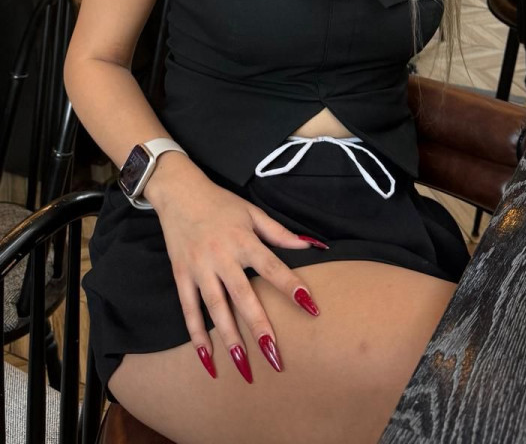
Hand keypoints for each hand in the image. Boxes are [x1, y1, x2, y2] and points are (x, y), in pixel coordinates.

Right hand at [148, 157, 326, 383]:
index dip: (291, 286)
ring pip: (216, 308)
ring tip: (243, 366)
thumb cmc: (221, 204)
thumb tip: (310, 245)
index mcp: (243, 240)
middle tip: (275, 356)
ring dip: (230, 338)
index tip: (311, 307)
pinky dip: (197, 334)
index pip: (272, 266)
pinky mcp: (181, 275)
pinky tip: (207, 358)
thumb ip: (279, 233)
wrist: (180, 193)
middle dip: (259, 327)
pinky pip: (189, 309)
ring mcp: (199, 268)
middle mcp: (222, 256)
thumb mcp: (252, 212)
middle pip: (243, 295)